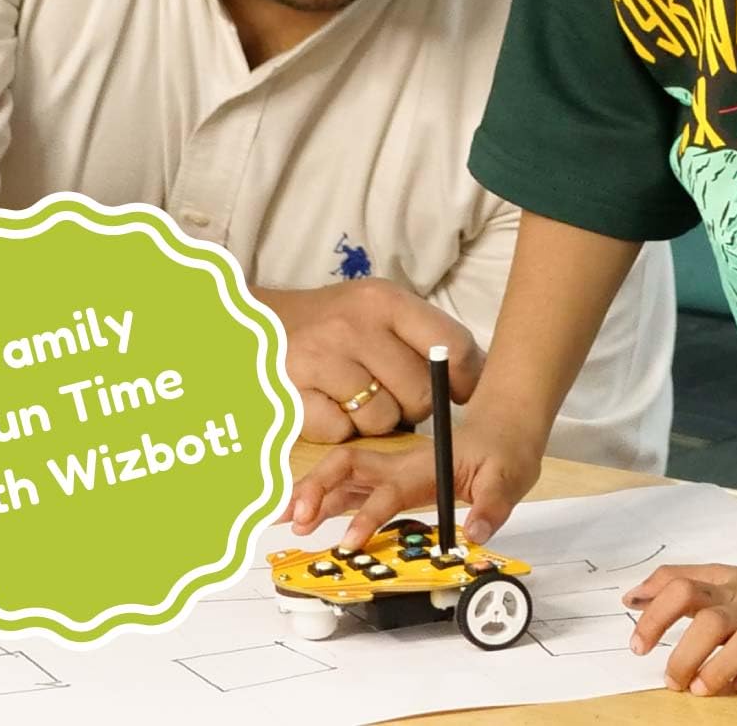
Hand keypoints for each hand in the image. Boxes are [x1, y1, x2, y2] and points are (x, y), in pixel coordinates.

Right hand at [257, 279, 483, 442]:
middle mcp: (355, 326)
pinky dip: (340, 430)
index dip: (465, 379)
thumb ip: (424, 335)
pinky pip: (342, 435)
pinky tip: (328, 406)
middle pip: (421, 393)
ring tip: (355, 397)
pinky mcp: (293, 395)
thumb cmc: (331, 321)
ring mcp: (321, 361)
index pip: (451, 346)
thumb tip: (479, 374)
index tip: (461, 393)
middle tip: (391, 393)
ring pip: (383, 421)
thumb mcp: (377, 308)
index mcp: (384, 301)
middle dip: (413, 405)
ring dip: (375, 422)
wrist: (257, 324)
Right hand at [285, 415, 542, 550]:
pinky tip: (305, 515)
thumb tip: (474, 534)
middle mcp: (401, 464)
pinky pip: (351, 489)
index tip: (349, 543)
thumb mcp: (509, 477)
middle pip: (348, 468)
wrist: (505, 429)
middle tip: (295, 519)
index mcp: (426, 465)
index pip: (389, 489)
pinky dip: (324, 501)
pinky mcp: (391, 480)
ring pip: (342, 477)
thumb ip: (492, 505)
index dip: (368, 515)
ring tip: (283, 519)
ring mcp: (393, 471)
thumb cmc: (504, 449)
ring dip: (312, 494)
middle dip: (318, 489)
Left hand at [624, 555, 736, 694]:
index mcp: (727, 585)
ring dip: (719, 667)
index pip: (681, 587)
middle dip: (684, 651)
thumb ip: (680, 583)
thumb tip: (631, 597)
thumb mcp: (724, 576)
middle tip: (669, 679)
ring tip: (698, 689)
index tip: (636, 645)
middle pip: (710, 618)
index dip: (653, 615)